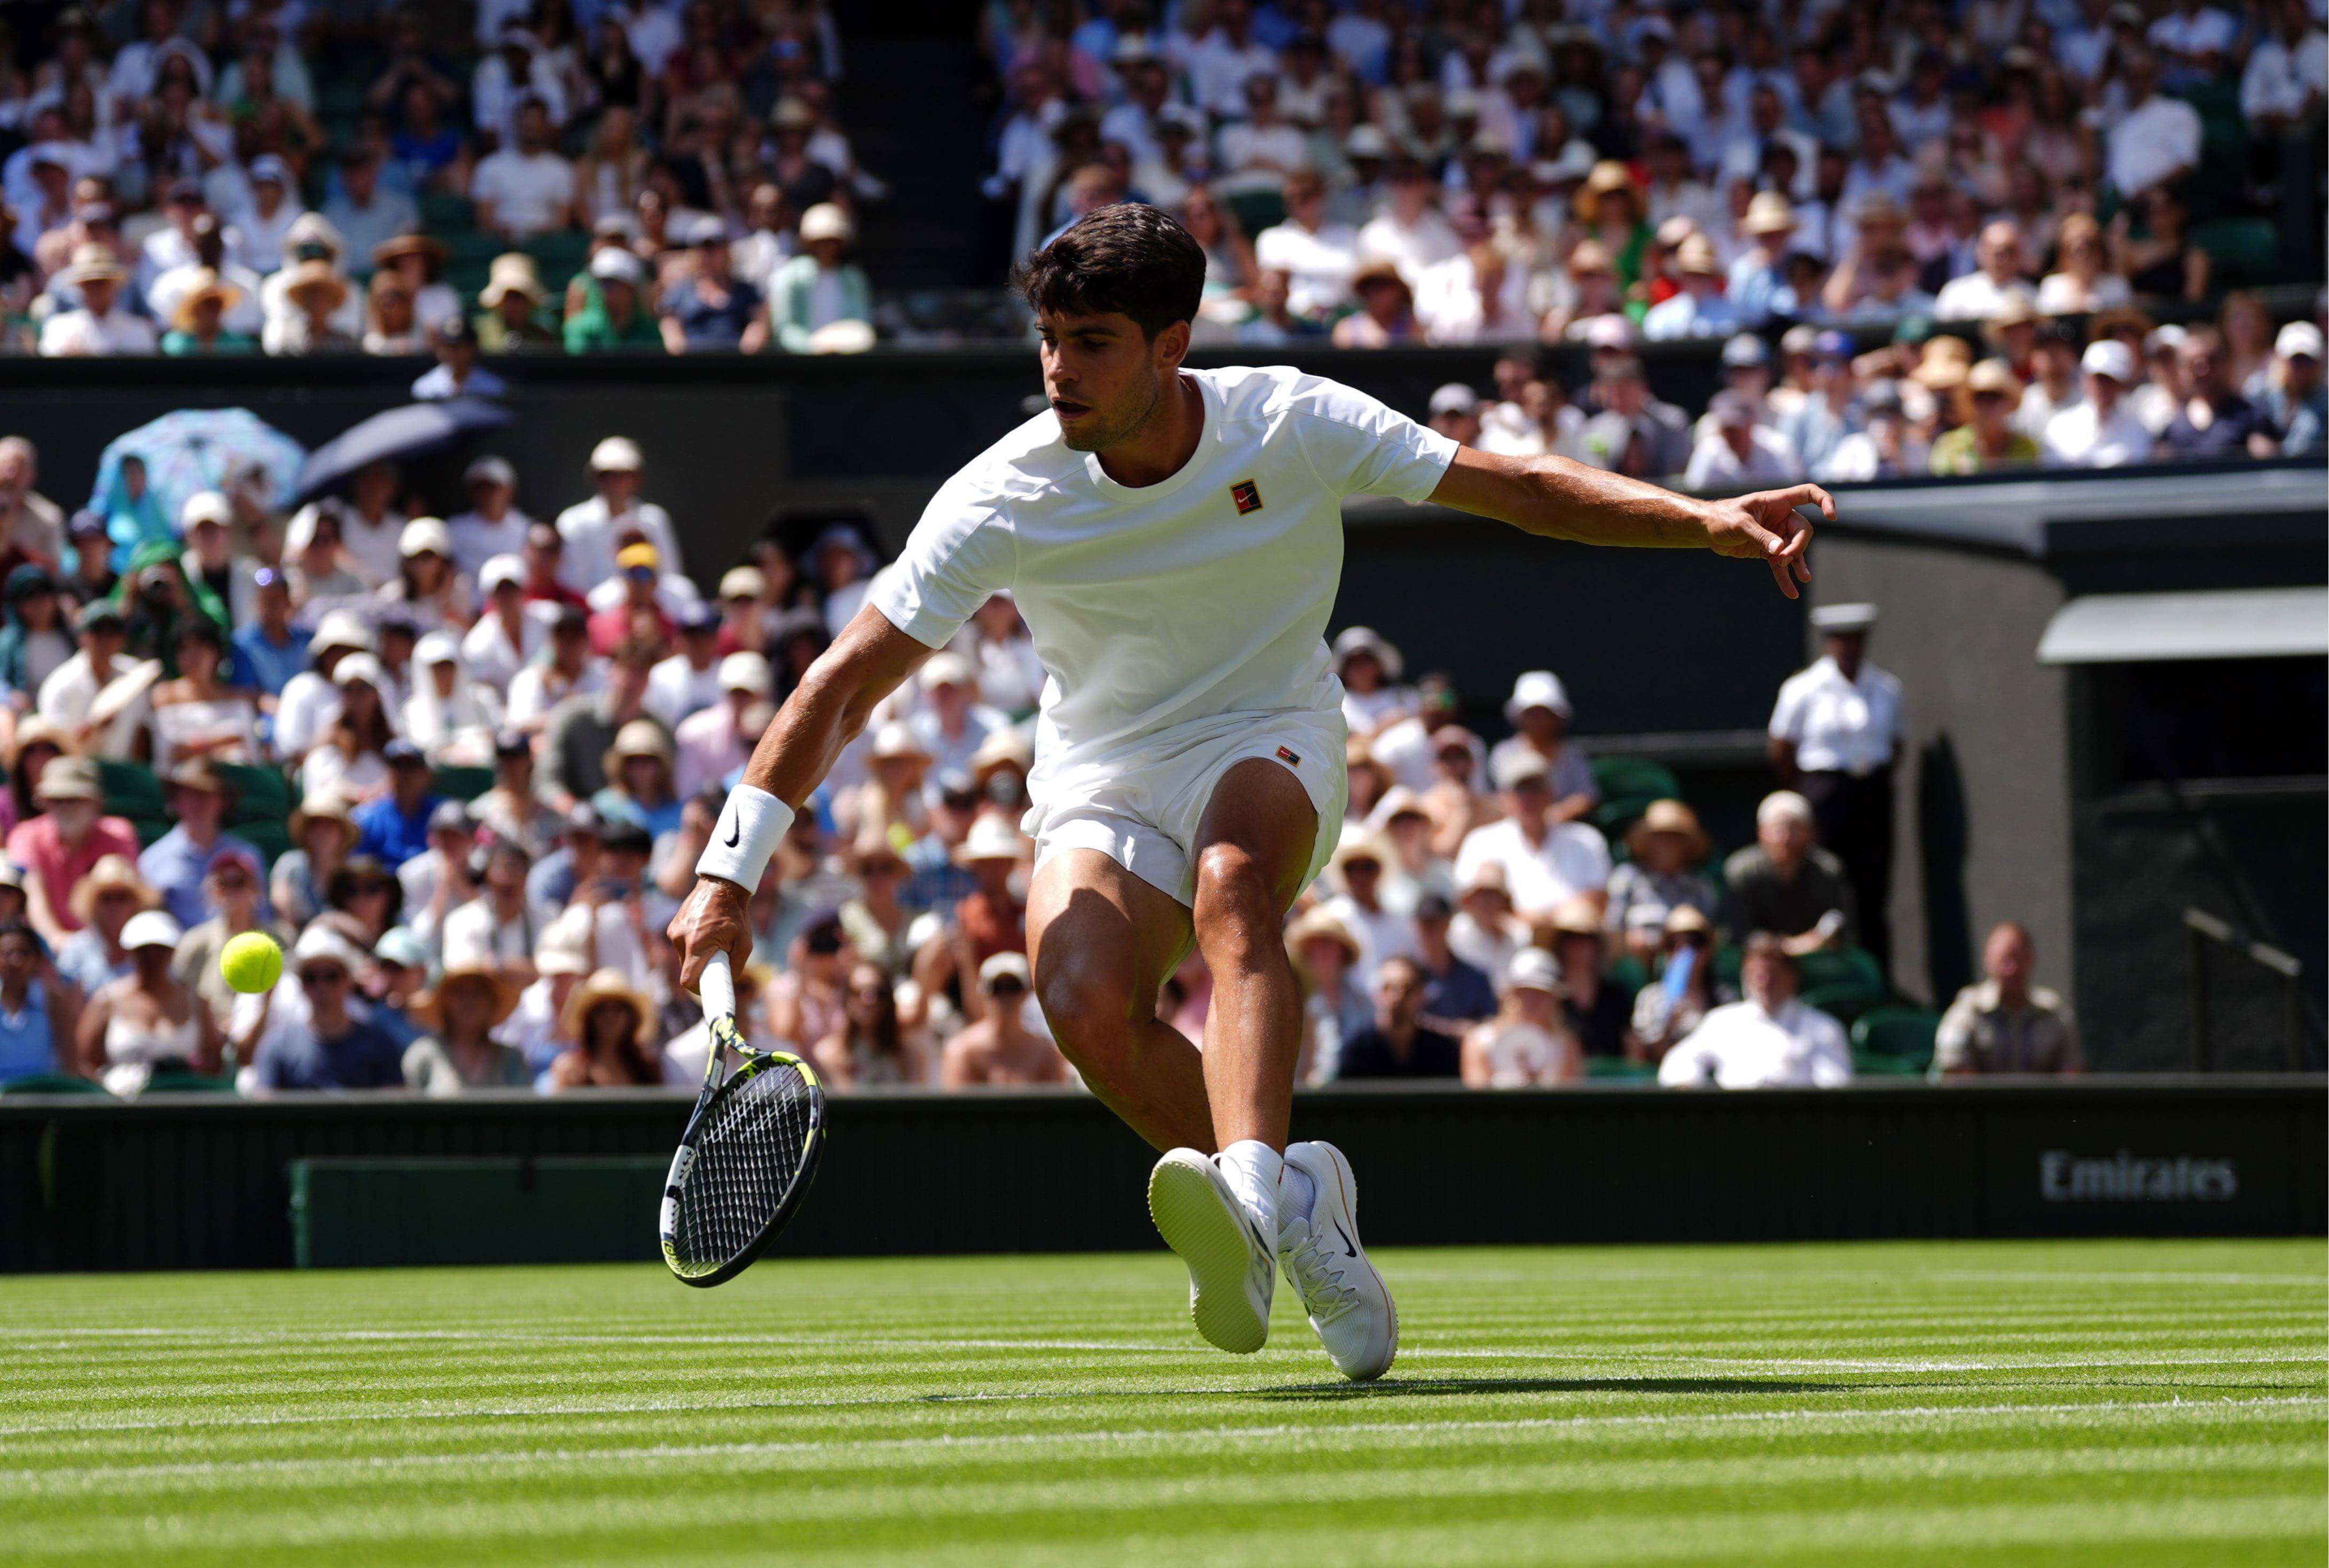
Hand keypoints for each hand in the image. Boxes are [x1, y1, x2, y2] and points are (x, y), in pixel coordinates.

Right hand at [667, 876, 752, 996]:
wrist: (721, 886)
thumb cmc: (735, 914)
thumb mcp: (745, 942)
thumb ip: (737, 965)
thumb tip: (729, 980)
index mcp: (697, 944)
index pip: (687, 980)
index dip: (698, 990)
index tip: (708, 990)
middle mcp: (681, 939)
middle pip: (687, 970)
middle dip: (701, 971)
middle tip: (718, 963)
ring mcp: (674, 932)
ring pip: (684, 958)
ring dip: (697, 957)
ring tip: (714, 942)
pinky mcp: (673, 927)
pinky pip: (682, 946)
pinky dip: (693, 946)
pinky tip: (706, 934)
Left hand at [1703, 483, 1831, 598]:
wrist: (1707, 530)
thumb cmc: (1721, 518)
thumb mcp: (1739, 524)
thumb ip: (1760, 535)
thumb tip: (1780, 550)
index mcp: (1777, 502)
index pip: (1808, 494)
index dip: (1823, 500)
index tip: (1832, 515)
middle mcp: (1781, 518)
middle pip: (1803, 531)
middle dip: (1797, 546)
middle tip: (1782, 557)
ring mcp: (1777, 535)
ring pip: (1795, 550)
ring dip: (1798, 564)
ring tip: (1803, 578)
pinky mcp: (1768, 552)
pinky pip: (1782, 566)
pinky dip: (1785, 578)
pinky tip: (1791, 593)